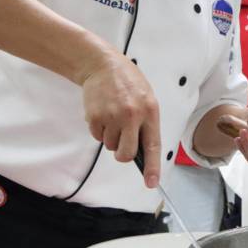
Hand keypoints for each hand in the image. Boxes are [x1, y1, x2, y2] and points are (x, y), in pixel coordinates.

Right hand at [80, 52, 160, 186]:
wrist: (102, 65)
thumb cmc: (128, 83)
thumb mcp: (146, 98)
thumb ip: (146, 123)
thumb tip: (143, 151)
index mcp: (150, 111)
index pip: (152, 145)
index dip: (152, 167)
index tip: (151, 183)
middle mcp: (131, 116)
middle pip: (126, 153)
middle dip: (123, 154)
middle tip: (122, 145)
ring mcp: (112, 117)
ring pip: (110, 146)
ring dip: (111, 137)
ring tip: (113, 117)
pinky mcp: (94, 117)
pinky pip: (97, 136)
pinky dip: (99, 130)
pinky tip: (103, 114)